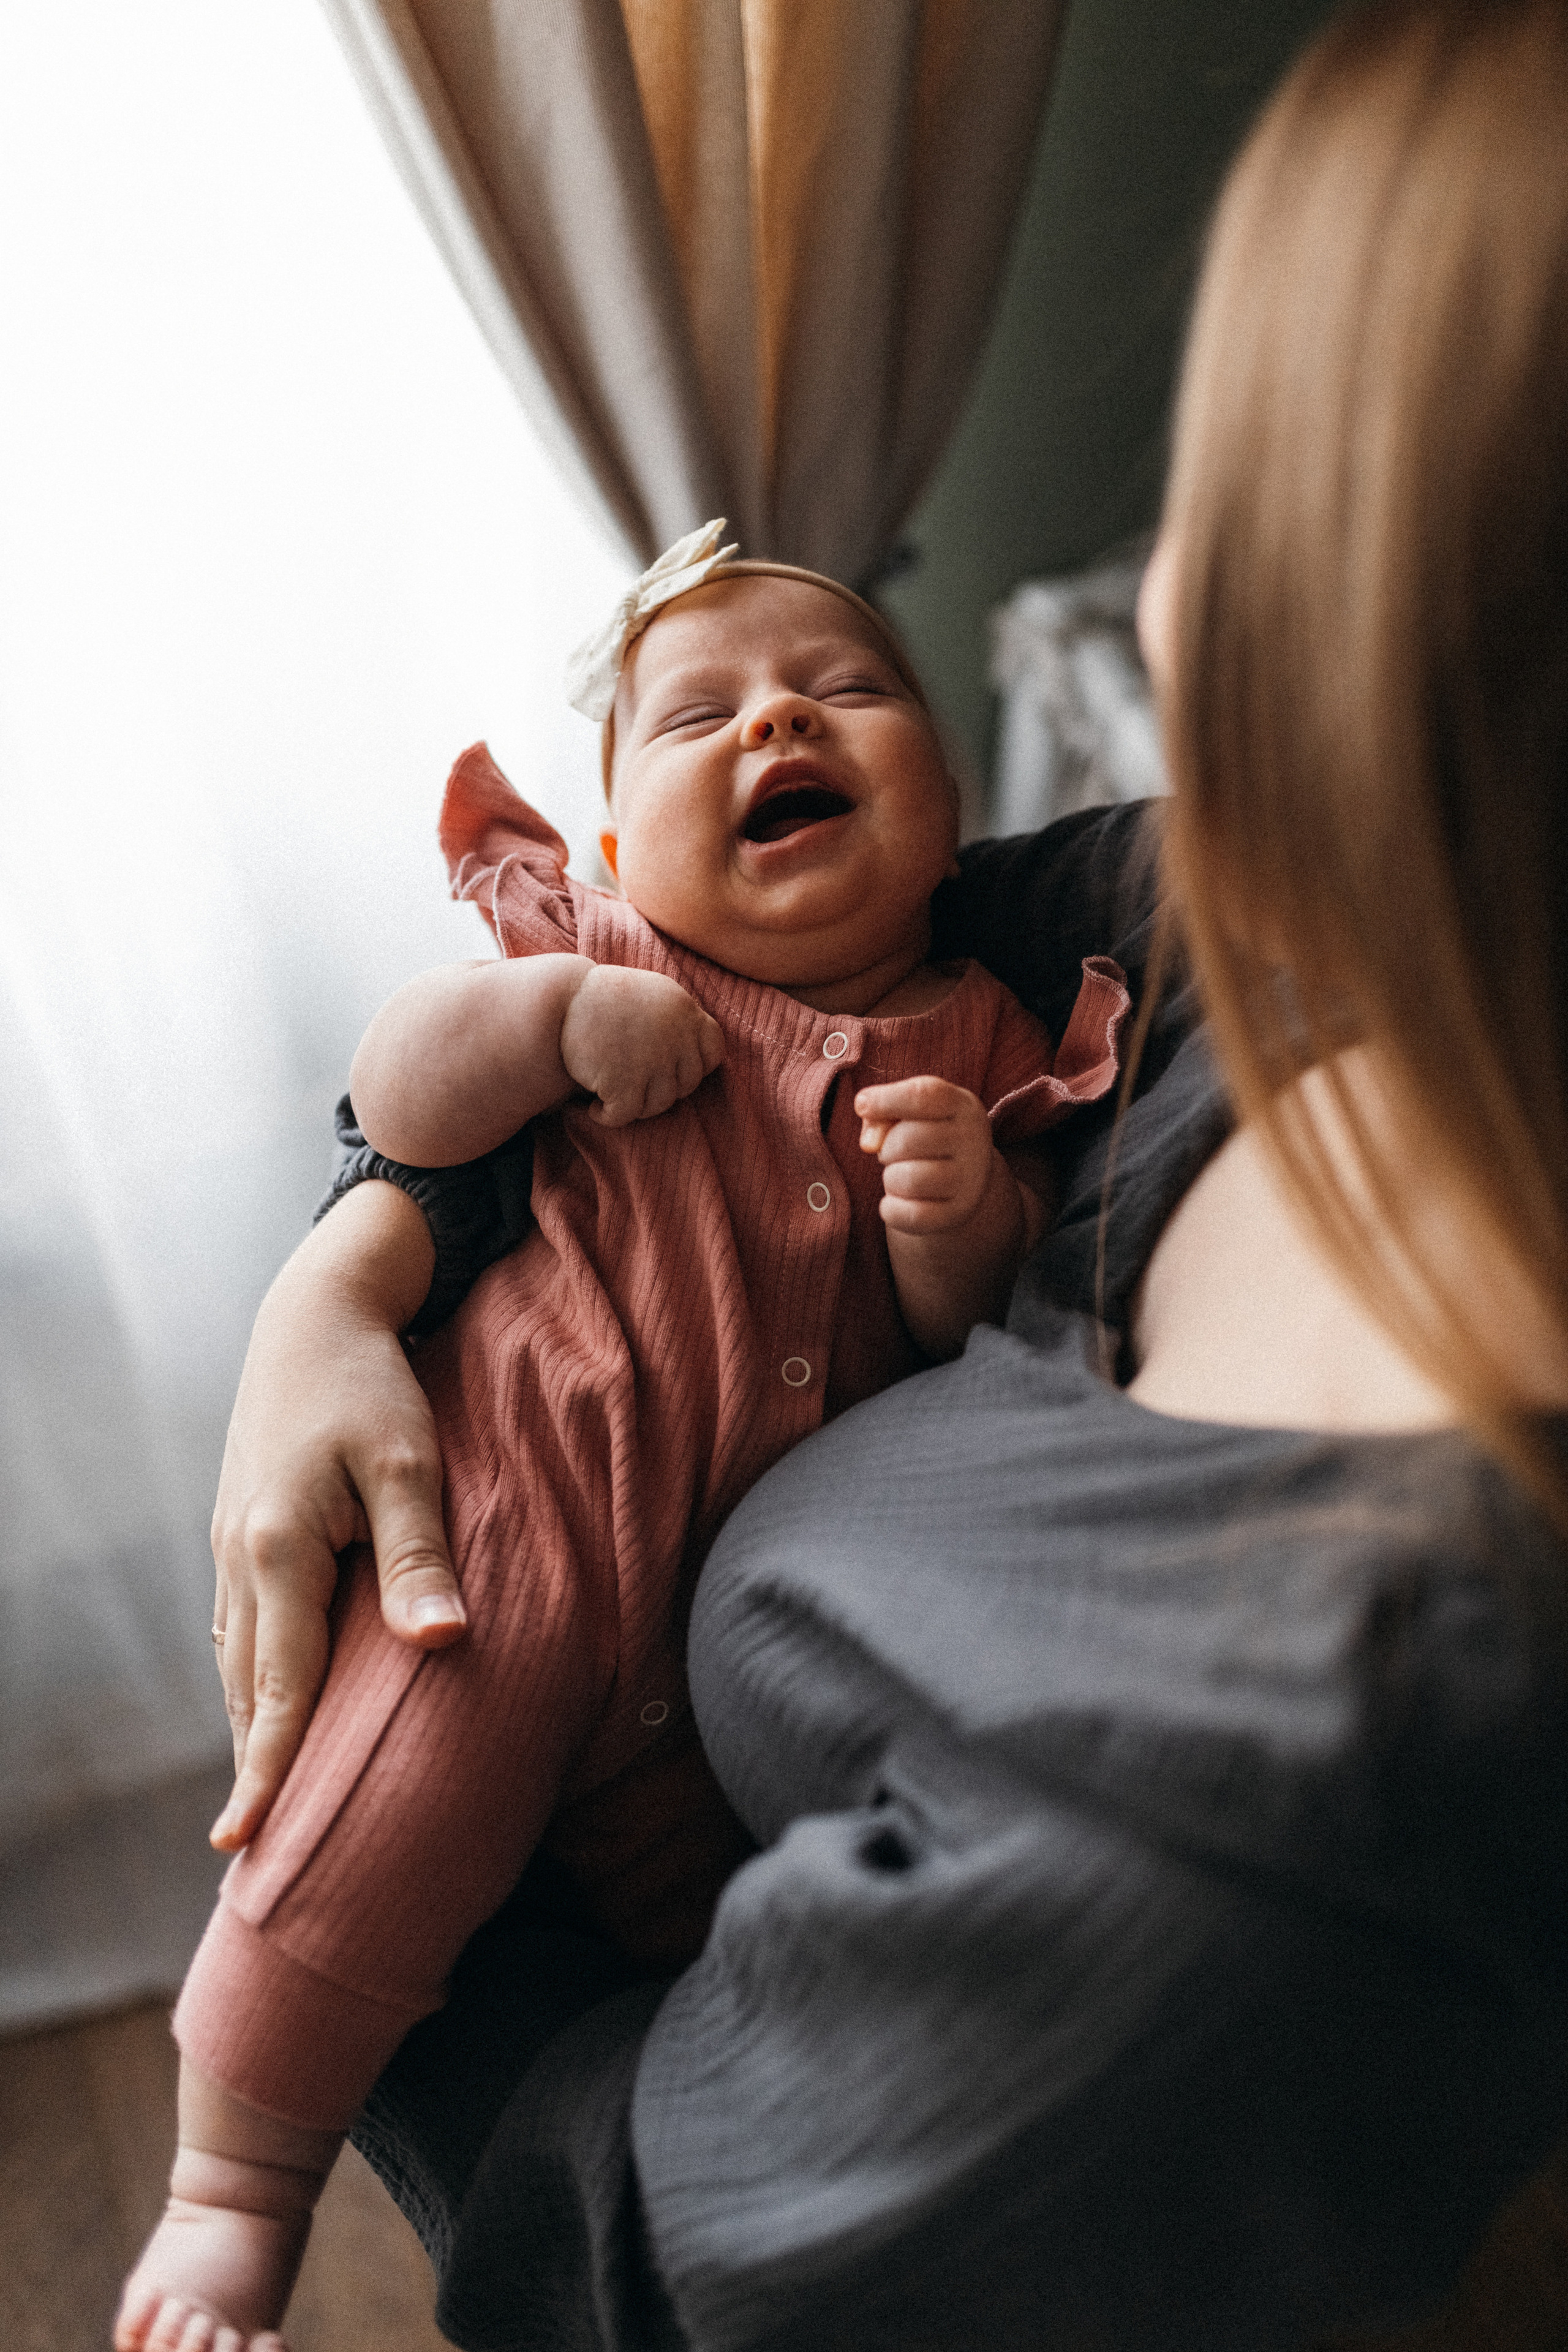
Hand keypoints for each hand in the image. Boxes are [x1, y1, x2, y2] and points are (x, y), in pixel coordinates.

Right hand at [208, 1184, 465, 1850]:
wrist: (315, 1313)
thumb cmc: (371, 1382)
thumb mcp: (409, 1461)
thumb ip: (419, 1554)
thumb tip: (440, 1645)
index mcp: (279, 1548)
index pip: (280, 1686)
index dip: (268, 1768)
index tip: (247, 1842)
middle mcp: (242, 1558)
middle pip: (245, 1687)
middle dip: (250, 1767)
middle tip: (250, 1852)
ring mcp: (233, 1546)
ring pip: (237, 1661)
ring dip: (248, 1727)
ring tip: (261, 1799)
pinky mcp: (241, 1532)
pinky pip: (242, 1628)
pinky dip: (251, 1678)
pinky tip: (268, 1704)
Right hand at [560, 965, 723, 1125]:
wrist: (559, 998)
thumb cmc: (605, 999)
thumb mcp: (653, 995)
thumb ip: (678, 1021)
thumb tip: (701, 1063)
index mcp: (684, 1009)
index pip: (713, 1052)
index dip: (692, 1065)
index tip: (667, 1065)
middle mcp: (675, 1034)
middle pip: (686, 1084)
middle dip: (660, 1087)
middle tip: (631, 1078)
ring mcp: (651, 1060)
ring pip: (658, 1105)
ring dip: (636, 1105)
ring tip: (612, 1089)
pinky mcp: (623, 1081)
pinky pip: (625, 1115)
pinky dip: (608, 1116)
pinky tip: (594, 1106)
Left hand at [855, 1076, 1000, 1234]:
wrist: (962, 1177)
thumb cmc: (924, 1134)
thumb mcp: (907, 1112)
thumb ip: (881, 1115)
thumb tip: (870, 1143)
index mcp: (963, 1106)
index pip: (924, 1095)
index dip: (886, 1099)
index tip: (862, 1104)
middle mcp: (973, 1141)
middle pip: (909, 1139)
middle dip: (886, 1145)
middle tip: (892, 1150)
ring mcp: (969, 1181)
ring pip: (908, 1179)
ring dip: (891, 1178)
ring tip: (901, 1174)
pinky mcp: (957, 1213)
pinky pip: (910, 1215)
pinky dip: (891, 1209)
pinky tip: (899, 1200)